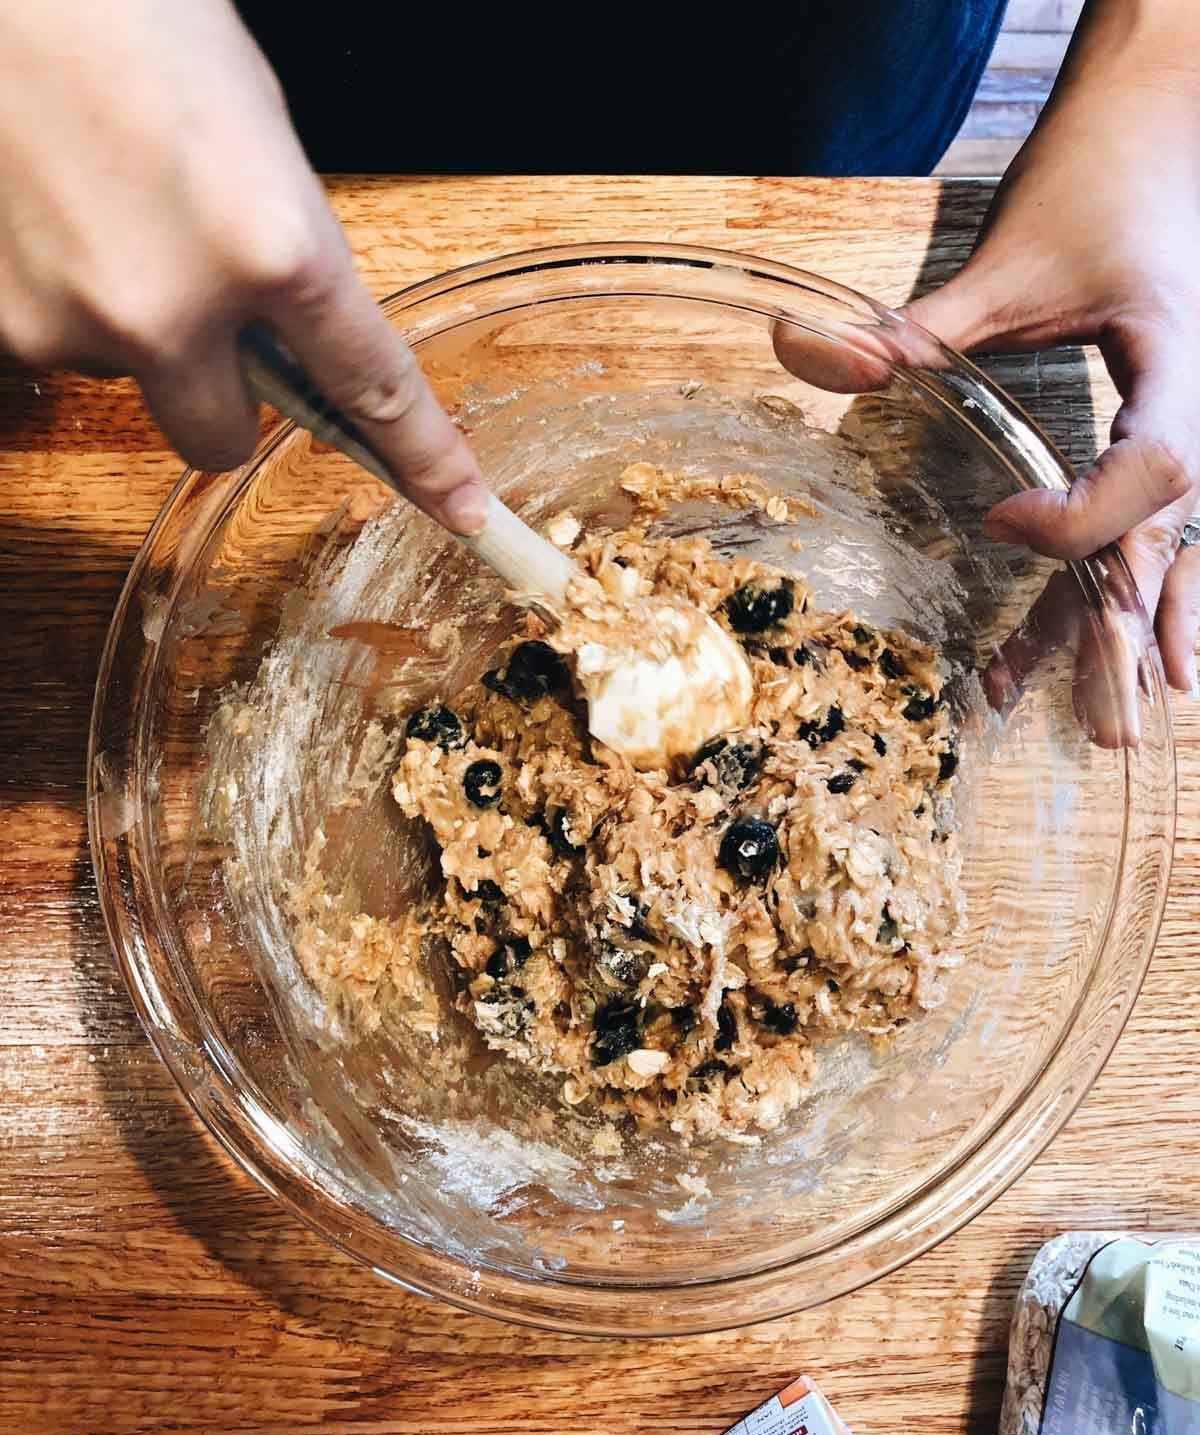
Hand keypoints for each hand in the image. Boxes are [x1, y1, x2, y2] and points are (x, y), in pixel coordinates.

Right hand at [0, 0, 486, 532]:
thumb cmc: (139, 25)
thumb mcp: (264, 143)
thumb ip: (291, 258)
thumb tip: (298, 332)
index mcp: (274, 250)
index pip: (372, 389)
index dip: (423, 458)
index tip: (459, 508)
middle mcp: (176, 311)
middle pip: (222, 441)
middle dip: (224, 397)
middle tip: (206, 318)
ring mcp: (80, 325)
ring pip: (137, 384)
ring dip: (137, 330)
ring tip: (112, 214)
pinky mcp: (7, 325)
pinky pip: (66, 347)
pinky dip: (71, 300)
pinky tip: (62, 217)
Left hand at [903, 6, 1199, 700]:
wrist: (1163, 125)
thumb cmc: (1097, 181)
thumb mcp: (1006, 257)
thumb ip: (913, 326)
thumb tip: (794, 350)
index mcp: (1178, 366)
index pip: (1153, 471)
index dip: (1081, 516)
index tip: (998, 524)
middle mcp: (1198, 410)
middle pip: (1170, 541)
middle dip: (1132, 632)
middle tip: (1111, 723)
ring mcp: (1189, 424)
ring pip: (1171, 549)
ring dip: (1136, 631)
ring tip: (1117, 717)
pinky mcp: (1164, 428)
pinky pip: (1153, 526)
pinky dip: (1126, 588)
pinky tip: (1108, 649)